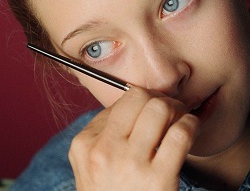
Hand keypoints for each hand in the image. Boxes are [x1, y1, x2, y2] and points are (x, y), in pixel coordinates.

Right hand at [69, 86, 199, 190]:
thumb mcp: (91, 161)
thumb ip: (106, 128)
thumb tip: (136, 102)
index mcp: (85, 143)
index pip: (122, 101)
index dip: (142, 99)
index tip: (152, 106)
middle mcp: (104, 150)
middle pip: (140, 97)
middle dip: (159, 97)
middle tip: (169, 107)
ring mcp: (130, 165)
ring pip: (159, 109)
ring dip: (176, 108)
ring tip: (181, 117)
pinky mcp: (159, 181)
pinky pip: (180, 134)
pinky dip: (190, 125)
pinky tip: (190, 129)